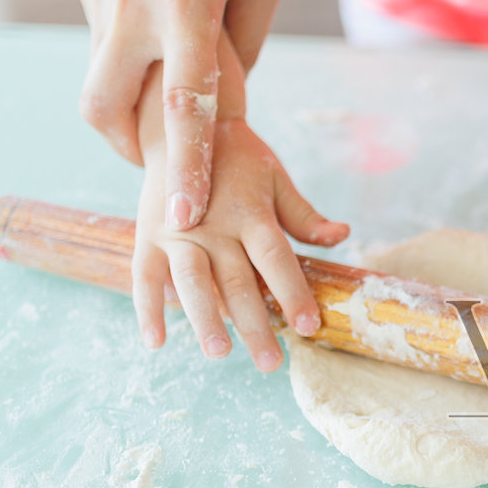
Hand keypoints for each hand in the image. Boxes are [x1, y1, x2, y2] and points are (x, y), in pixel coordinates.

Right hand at [74, 0, 287, 229]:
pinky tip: (152, 23)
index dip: (184, 165)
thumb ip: (250, 32)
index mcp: (185, 5)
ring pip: (98, 72)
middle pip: (107, 108)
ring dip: (124, 98)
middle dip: (128, 148)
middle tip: (154, 162)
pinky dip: (124, 47)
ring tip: (159, 95)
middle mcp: (131, 3)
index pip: (183, 106)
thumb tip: (232, 85)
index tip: (182, 214)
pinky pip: (100, 28)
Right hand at [133, 118, 348, 369]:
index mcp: (251, 213)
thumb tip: (342, 235)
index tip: (309, 326)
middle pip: (238, 282)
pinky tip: (157, 341)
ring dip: (205, 320)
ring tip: (219, 353)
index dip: (293, 293)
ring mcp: (178, 232)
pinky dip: (148, 309)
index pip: (277, 260)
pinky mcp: (149, 235)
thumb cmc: (238, 158)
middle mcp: (214, 225)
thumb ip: (304, 214)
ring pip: (194, 283)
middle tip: (271, 363)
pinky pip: (145, 277)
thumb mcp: (275, 179)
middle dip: (256, 325)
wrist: (180, 125)